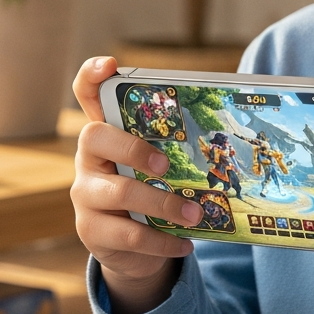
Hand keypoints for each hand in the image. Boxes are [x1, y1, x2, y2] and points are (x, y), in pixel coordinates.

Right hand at [71, 56, 200, 313]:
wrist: (127, 247)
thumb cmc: (149, 190)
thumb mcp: (155, 165)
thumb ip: (172, 145)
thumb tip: (229, 126)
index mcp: (105, 134)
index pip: (85, 94)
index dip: (91, 76)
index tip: (110, 65)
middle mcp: (87, 159)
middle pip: (94, 138)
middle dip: (133, 148)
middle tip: (166, 165)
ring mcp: (85, 195)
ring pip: (118, 192)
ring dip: (163, 204)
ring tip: (195, 215)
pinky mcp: (92, 231)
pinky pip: (129, 234)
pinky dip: (163, 241)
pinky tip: (185, 243)